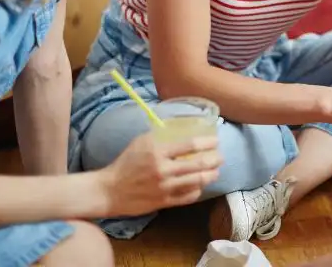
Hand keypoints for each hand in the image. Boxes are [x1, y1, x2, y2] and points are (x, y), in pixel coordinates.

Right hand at [99, 133, 221, 216]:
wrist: (110, 190)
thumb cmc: (126, 162)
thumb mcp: (141, 142)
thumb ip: (160, 135)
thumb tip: (181, 128)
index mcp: (157, 151)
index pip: (189, 145)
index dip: (207, 143)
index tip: (216, 141)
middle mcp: (163, 169)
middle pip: (197, 164)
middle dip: (214, 160)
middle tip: (221, 157)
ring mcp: (164, 187)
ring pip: (196, 182)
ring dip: (210, 175)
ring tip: (215, 171)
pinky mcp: (164, 202)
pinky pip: (187, 197)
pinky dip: (198, 191)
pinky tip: (201, 186)